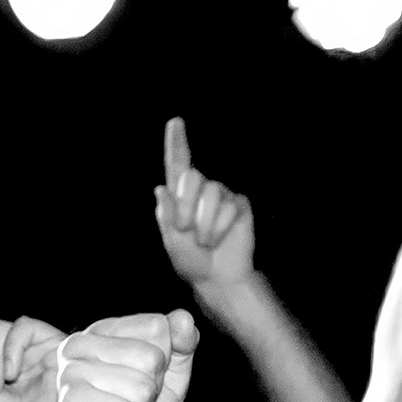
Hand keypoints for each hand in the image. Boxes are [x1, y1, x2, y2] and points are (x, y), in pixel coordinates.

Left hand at [153, 119, 259, 291]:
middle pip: (191, 177)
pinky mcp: (240, 205)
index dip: (177, 143)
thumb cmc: (192, 261)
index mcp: (181, 196)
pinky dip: (219, 229)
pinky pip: (229, 208)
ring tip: (205, 241)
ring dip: (203, 224)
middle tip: (186, 230)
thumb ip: (165, 216)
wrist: (217, 279)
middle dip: (185, 207)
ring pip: (211, 194)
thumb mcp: (171, 241)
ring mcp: (222, 196)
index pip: (178, 165)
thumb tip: (161, 188)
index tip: (175, 122)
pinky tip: (219, 240)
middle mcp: (202, 190)